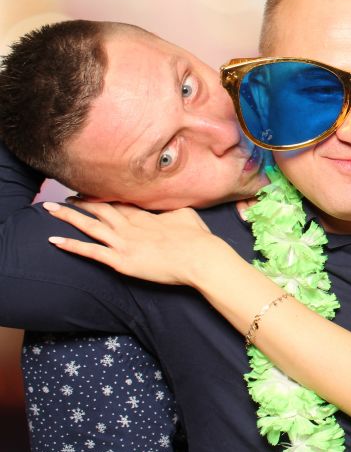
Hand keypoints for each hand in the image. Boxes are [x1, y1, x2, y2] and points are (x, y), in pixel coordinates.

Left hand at [45, 200, 226, 286]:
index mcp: (144, 215)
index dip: (100, 195)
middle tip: (64, 196)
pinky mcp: (121, 260)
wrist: (200, 257)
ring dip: (68, 217)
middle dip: (79, 201)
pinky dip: (71, 246)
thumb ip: (171, 211)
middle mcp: (129, 225)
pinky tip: (54, 240)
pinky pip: (90, 251)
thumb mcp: (185, 215)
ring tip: (49, 210)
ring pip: (89, 225)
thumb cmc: (197, 238)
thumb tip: (170, 208)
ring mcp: (123, 242)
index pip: (116, 201)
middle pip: (99, 208)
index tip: (88, 191)